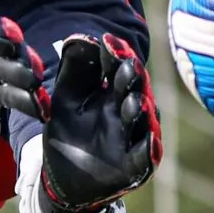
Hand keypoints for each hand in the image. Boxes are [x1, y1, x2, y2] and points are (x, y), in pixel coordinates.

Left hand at [38, 33, 162, 212]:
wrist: (62, 176)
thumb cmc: (67, 129)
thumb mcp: (65, 96)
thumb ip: (73, 68)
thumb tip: (81, 36)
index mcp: (111, 91)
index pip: (117, 68)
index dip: (115, 56)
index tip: (108, 42)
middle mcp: (126, 111)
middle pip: (134, 90)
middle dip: (132, 79)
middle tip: (128, 65)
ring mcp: (132, 138)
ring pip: (141, 122)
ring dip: (141, 110)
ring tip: (136, 100)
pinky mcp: (133, 167)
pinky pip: (144, 158)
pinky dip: (149, 150)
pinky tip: (151, 142)